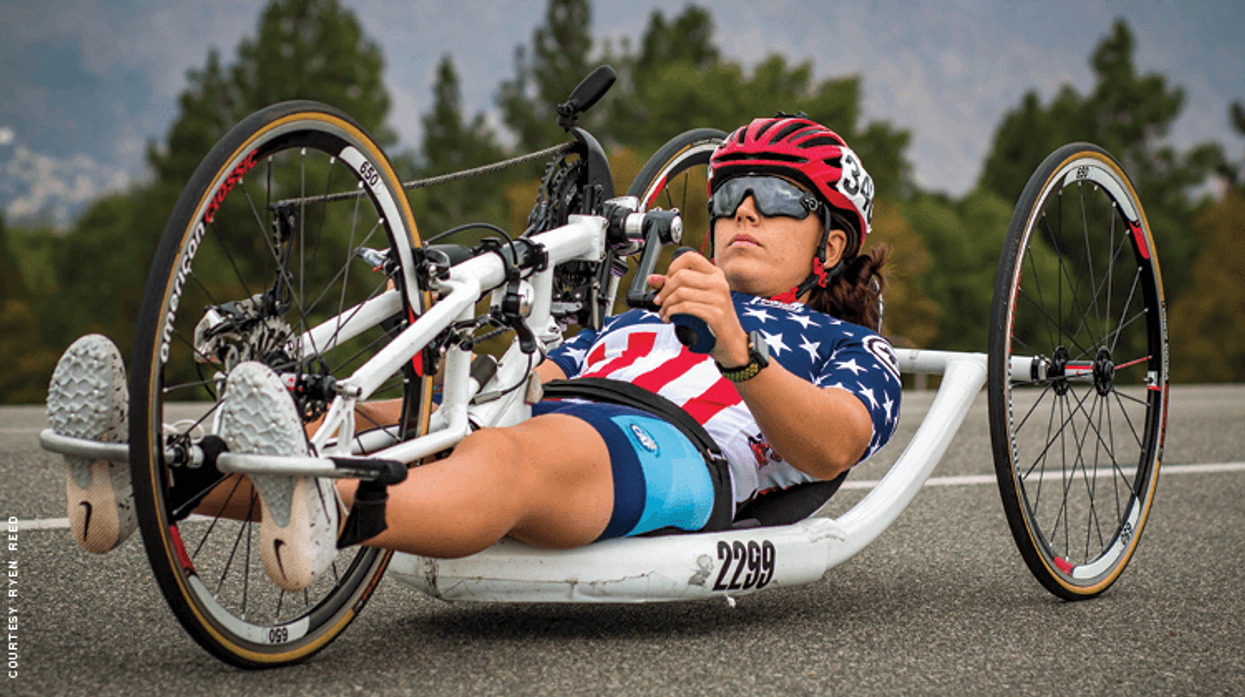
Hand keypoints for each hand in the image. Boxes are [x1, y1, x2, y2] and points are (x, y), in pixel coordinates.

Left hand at [647, 253, 749, 367]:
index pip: (690, 257)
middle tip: (660, 301)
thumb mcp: (696, 297)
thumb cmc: (714, 319)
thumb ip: (674, 286)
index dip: (673, 267)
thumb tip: (652, 278)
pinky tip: (671, 318)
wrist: (733, 341)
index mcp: (715, 274)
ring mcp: (718, 297)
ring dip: (666, 305)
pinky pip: (685, 307)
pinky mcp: (715, 313)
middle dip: (664, 290)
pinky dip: (672, 313)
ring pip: (680, 292)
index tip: (666, 281)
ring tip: (664, 313)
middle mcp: (718, 282)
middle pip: (681, 275)